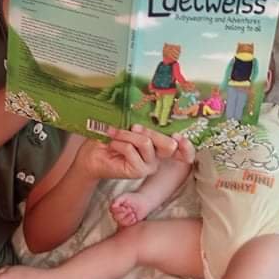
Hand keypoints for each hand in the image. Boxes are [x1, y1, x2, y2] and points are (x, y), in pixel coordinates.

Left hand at [74, 125, 190, 179]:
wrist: (91, 156)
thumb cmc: (109, 139)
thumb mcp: (128, 126)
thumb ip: (142, 123)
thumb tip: (150, 107)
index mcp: (158, 145)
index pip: (183, 150)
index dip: (187, 147)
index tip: (179, 137)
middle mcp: (158, 156)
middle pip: (167, 143)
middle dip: (148, 131)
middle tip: (133, 127)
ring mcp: (149, 165)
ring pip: (146, 143)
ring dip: (127, 135)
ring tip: (115, 135)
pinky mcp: (138, 171)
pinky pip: (131, 149)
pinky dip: (119, 142)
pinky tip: (112, 144)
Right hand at [109, 192, 153, 226]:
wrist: (144, 202)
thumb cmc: (134, 198)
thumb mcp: (125, 196)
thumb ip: (118, 199)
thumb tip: (112, 206)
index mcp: (116, 206)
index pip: (112, 210)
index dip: (118, 210)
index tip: (124, 208)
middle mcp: (118, 213)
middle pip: (116, 217)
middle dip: (124, 214)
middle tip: (130, 209)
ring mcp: (123, 218)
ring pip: (121, 222)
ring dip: (127, 218)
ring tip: (133, 213)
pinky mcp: (129, 223)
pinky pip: (127, 226)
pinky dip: (131, 222)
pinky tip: (135, 218)